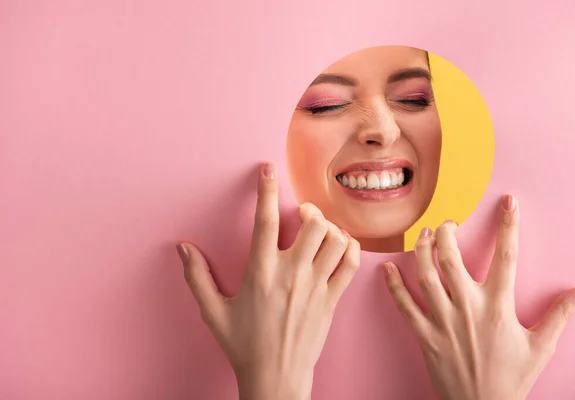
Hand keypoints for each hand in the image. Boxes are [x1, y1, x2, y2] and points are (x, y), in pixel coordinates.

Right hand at [176, 162, 360, 399]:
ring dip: (331, 228)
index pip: (264, 220)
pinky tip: (338, 249)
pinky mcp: (333, 299)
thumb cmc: (243, 345)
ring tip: (320, 232)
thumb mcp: (213, 312)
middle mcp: (291, 274)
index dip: (266, 189)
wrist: (276, 378)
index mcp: (260, 273)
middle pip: (314, 224)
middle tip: (302, 215)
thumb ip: (197, 277)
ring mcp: (316, 287)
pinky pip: (351, 264)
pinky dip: (350, 249)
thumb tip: (182, 248)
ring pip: (336, 240)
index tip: (268, 168)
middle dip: (309, 210)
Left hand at [383, 195, 574, 399]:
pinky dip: (393, 286)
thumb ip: (558, 316)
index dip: (508, 226)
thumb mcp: (540, 346)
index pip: (506, 257)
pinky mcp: (424, 335)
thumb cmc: (512, 378)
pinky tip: (386, 269)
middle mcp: (468, 307)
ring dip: (421, 250)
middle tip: (448, 222)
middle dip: (448, 233)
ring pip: (426, 275)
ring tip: (424, 234)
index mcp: (498, 306)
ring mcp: (443, 320)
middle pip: (452, 258)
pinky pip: (404, 306)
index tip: (508, 202)